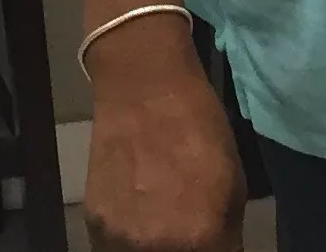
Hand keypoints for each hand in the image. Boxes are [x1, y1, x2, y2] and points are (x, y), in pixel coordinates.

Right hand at [81, 21, 243, 251]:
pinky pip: (114, 246)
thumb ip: (225, 234)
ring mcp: (118, 237)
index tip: (211, 239)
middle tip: (186, 227)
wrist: (143, 89)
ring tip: (160, 220)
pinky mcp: (92, 223)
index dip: (215, 249)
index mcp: (200, 237)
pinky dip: (128, 237)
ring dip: (153, 246)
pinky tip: (137, 212)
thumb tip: (217, 249)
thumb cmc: (199, 129)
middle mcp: (156, 246)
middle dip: (185, 248)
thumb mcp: (232, 186)